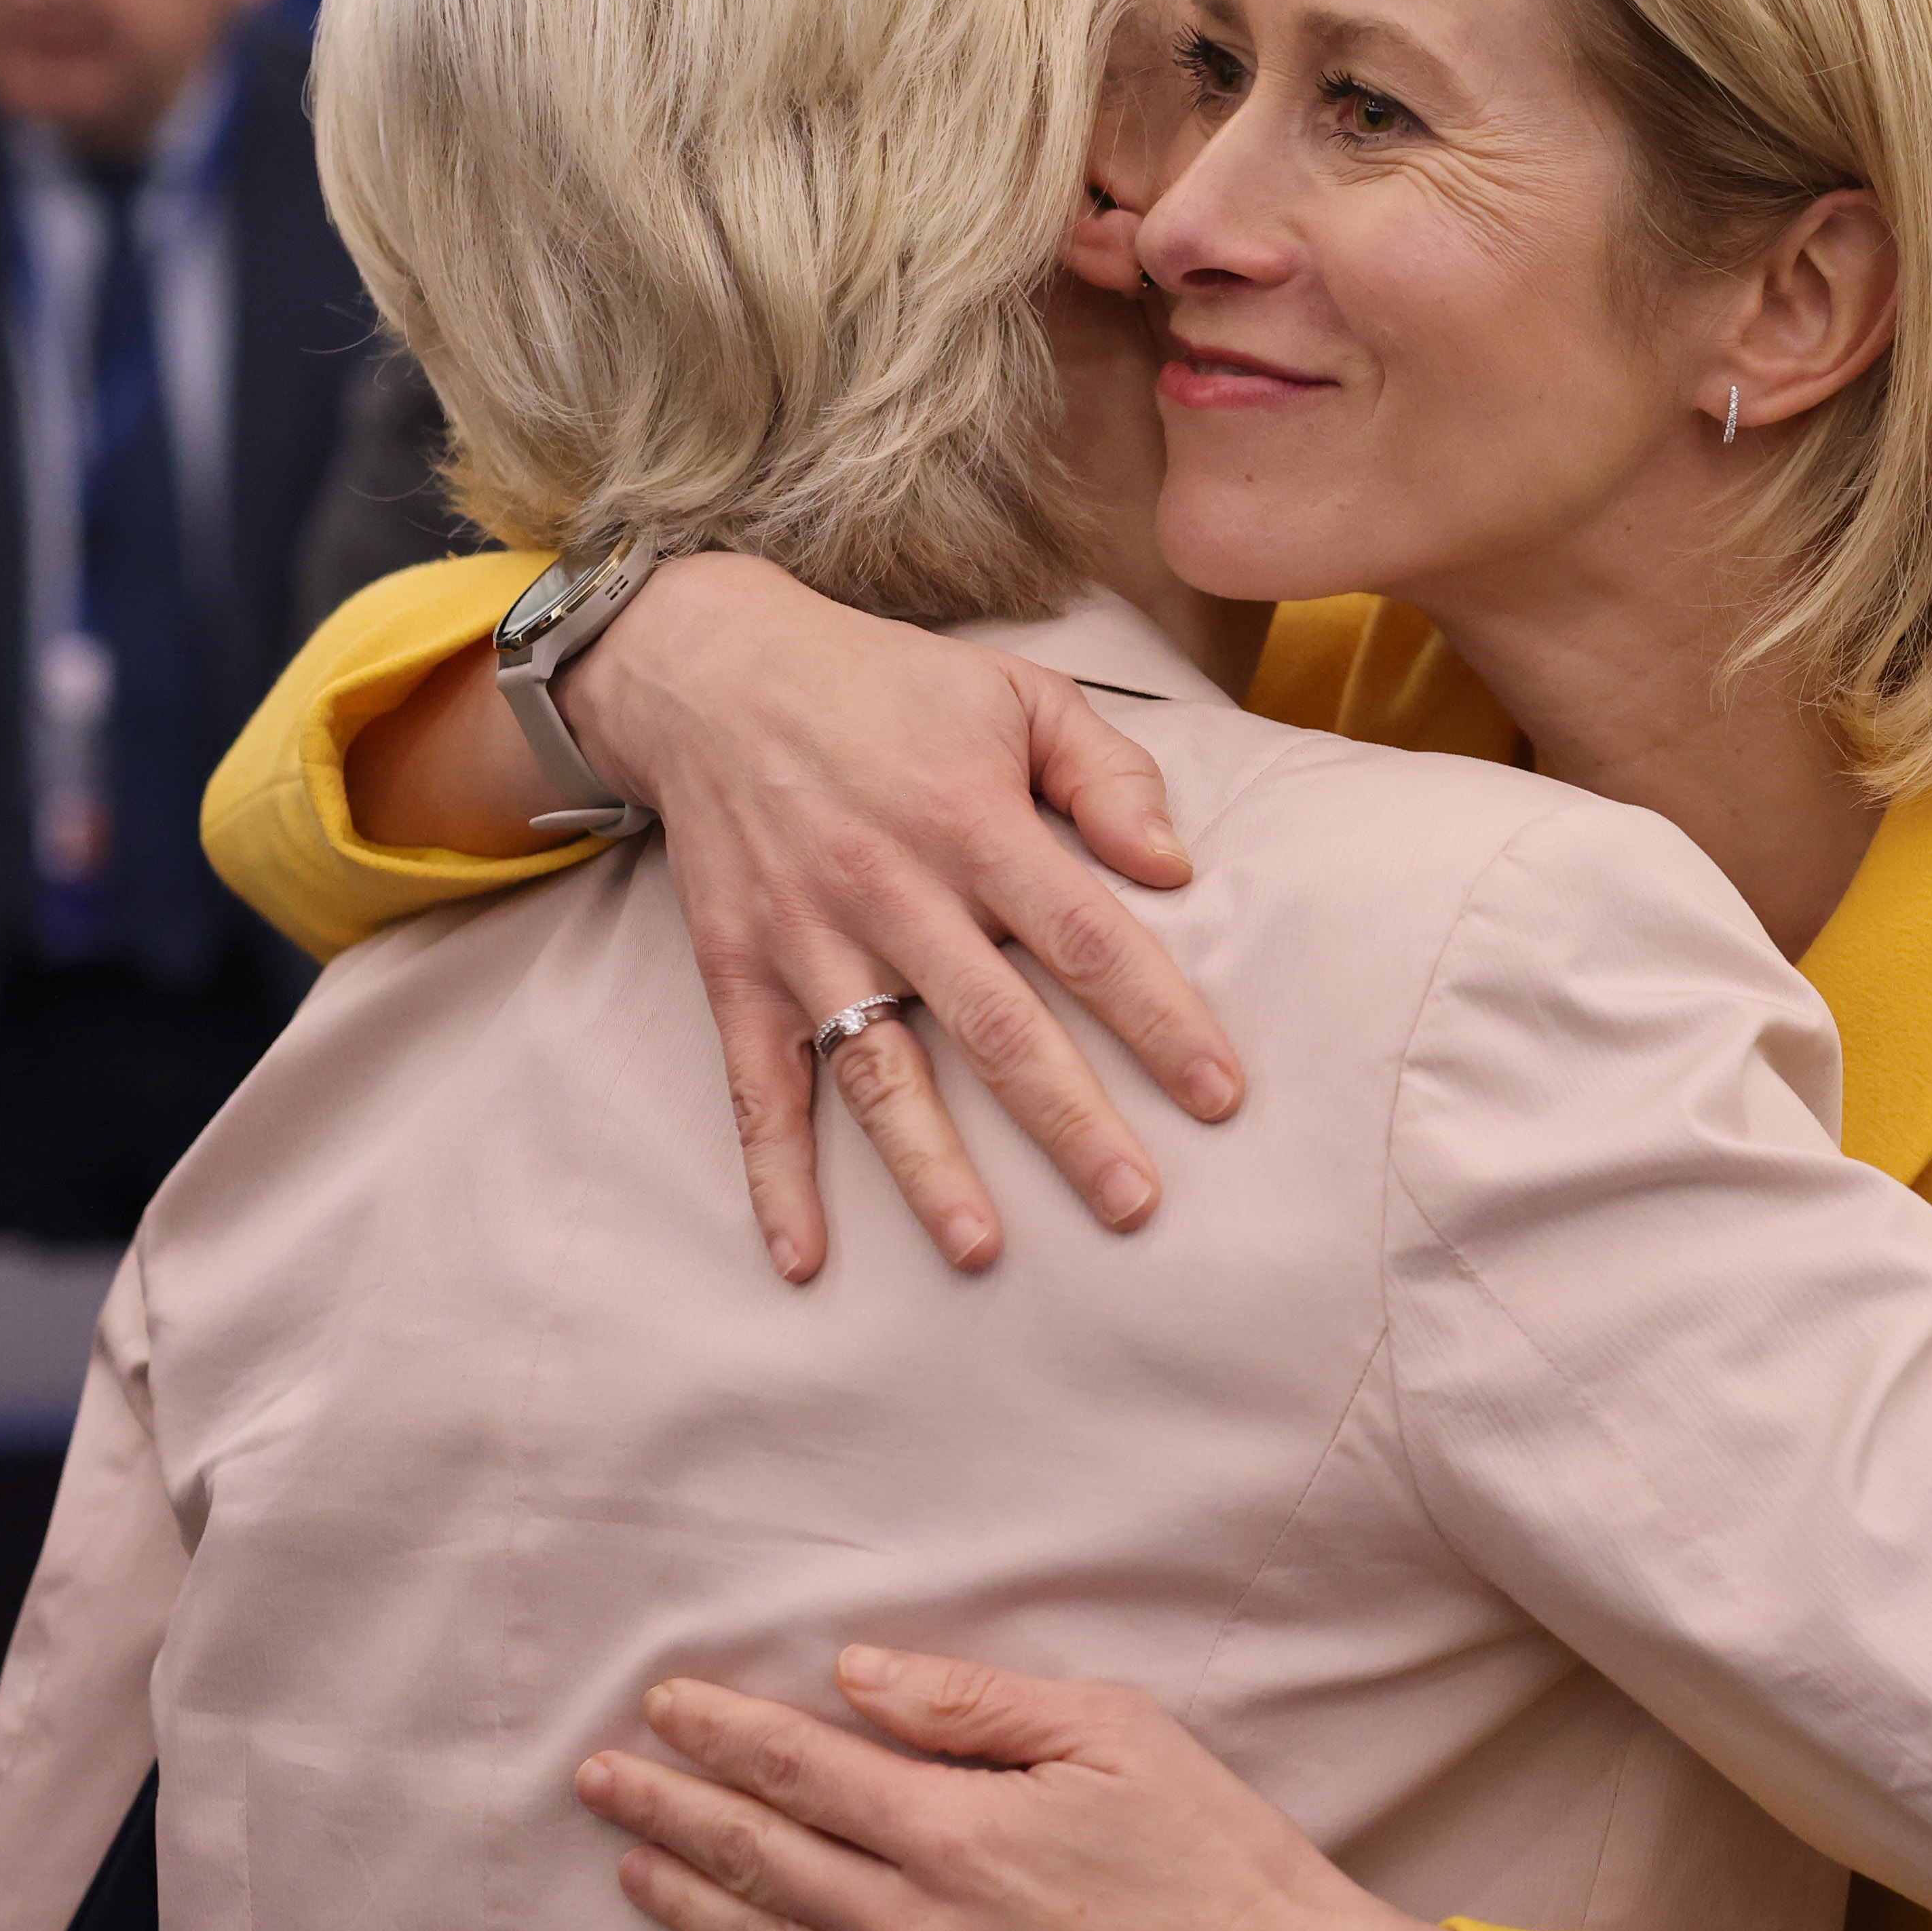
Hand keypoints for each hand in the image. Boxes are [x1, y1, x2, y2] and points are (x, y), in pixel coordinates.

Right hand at [556, 554, 1238, 1283]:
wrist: (709, 670)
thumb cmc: (888, 689)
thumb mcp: (1015, 691)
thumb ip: (1108, 771)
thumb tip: (1174, 866)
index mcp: (973, 822)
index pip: (1087, 937)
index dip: (1159, 1018)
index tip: (1222, 1096)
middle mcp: (892, 891)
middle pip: (996, 1027)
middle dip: (1069, 1122)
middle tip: (1134, 1206)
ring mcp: (808, 941)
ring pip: (879, 1074)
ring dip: (929, 1169)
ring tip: (982, 1253)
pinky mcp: (739, 975)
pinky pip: (758, 1091)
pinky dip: (776, 1178)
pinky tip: (804, 1260)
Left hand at [576, 1646, 1469, 1930]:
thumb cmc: (1219, 1861)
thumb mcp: (1119, 1735)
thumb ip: (974, 1702)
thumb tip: (854, 1676)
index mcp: (956, 1833)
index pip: (797, 1769)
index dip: (719, 1732)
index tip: (662, 1704)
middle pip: (757, 1857)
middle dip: (667, 1808)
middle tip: (598, 1778)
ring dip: (684, 1897)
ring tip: (627, 1861)